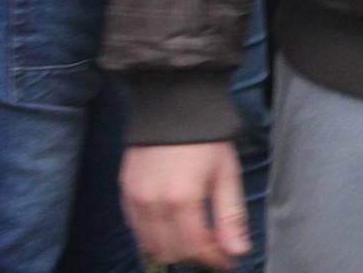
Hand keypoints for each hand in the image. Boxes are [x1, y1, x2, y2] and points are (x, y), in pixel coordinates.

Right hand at [121, 141, 250, 270]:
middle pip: (172, 251)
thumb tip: (238, 251)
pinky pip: (136, 230)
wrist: (174, 106)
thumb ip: (230, 217)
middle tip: (215, 247)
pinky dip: (154, 237)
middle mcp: (153, 204)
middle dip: (196, 255)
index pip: (195, 246)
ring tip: (196, 238)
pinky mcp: (124, 193)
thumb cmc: (206, 139)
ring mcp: (134, 199)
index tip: (229, 260)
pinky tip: (172, 227)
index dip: (214, 259)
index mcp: (182, 199)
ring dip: (175, 248)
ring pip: (151, 246)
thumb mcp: (227, 174)